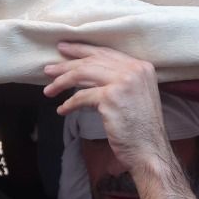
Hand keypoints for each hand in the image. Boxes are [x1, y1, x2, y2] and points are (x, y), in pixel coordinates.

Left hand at [41, 42, 172, 171]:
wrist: (149, 150)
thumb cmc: (140, 128)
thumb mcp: (135, 95)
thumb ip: (118, 80)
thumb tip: (85, 74)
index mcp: (142, 66)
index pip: (106, 52)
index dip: (82, 50)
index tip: (65, 49)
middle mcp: (134, 70)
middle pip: (92, 61)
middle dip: (67, 64)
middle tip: (49, 68)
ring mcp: (123, 82)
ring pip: (83, 74)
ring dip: (62, 82)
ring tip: (48, 89)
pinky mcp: (110, 97)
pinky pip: (81, 97)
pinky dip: (69, 104)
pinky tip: (62, 110)